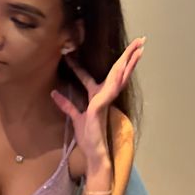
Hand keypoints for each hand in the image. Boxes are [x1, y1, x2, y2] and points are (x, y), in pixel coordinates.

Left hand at [50, 36, 145, 163]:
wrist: (94, 153)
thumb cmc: (88, 138)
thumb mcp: (75, 117)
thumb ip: (67, 105)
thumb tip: (54, 92)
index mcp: (96, 97)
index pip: (90, 77)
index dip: (81, 66)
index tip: (72, 55)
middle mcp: (104, 96)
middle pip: (116, 71)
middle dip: (127, 56)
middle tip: (139, 40)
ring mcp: (105, 100)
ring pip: (119, 76)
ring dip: (129, 62)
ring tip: (139, 48)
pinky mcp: (102, 106)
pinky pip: (110, 89)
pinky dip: (117, 79)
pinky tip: (123, 68)